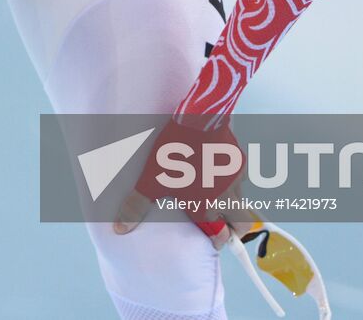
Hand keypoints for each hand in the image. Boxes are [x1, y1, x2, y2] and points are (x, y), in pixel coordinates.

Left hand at [112, 116, 249, 247]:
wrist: (198, 121)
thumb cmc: (174, 152)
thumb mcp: (151, 180)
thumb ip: (137, 206)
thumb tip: (120, 228)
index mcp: (205, 208)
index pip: (222, 238)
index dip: (218, 242)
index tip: (213, 242)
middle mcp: (225, 198)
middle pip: (242, 224)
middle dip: (236, 230)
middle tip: (225, 227)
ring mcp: (236, 179)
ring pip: (241, 199)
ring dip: (231, 202)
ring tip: (214, 193)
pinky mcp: (239, 160)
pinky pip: (239, 176)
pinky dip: (231, 178)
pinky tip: (217, 169)